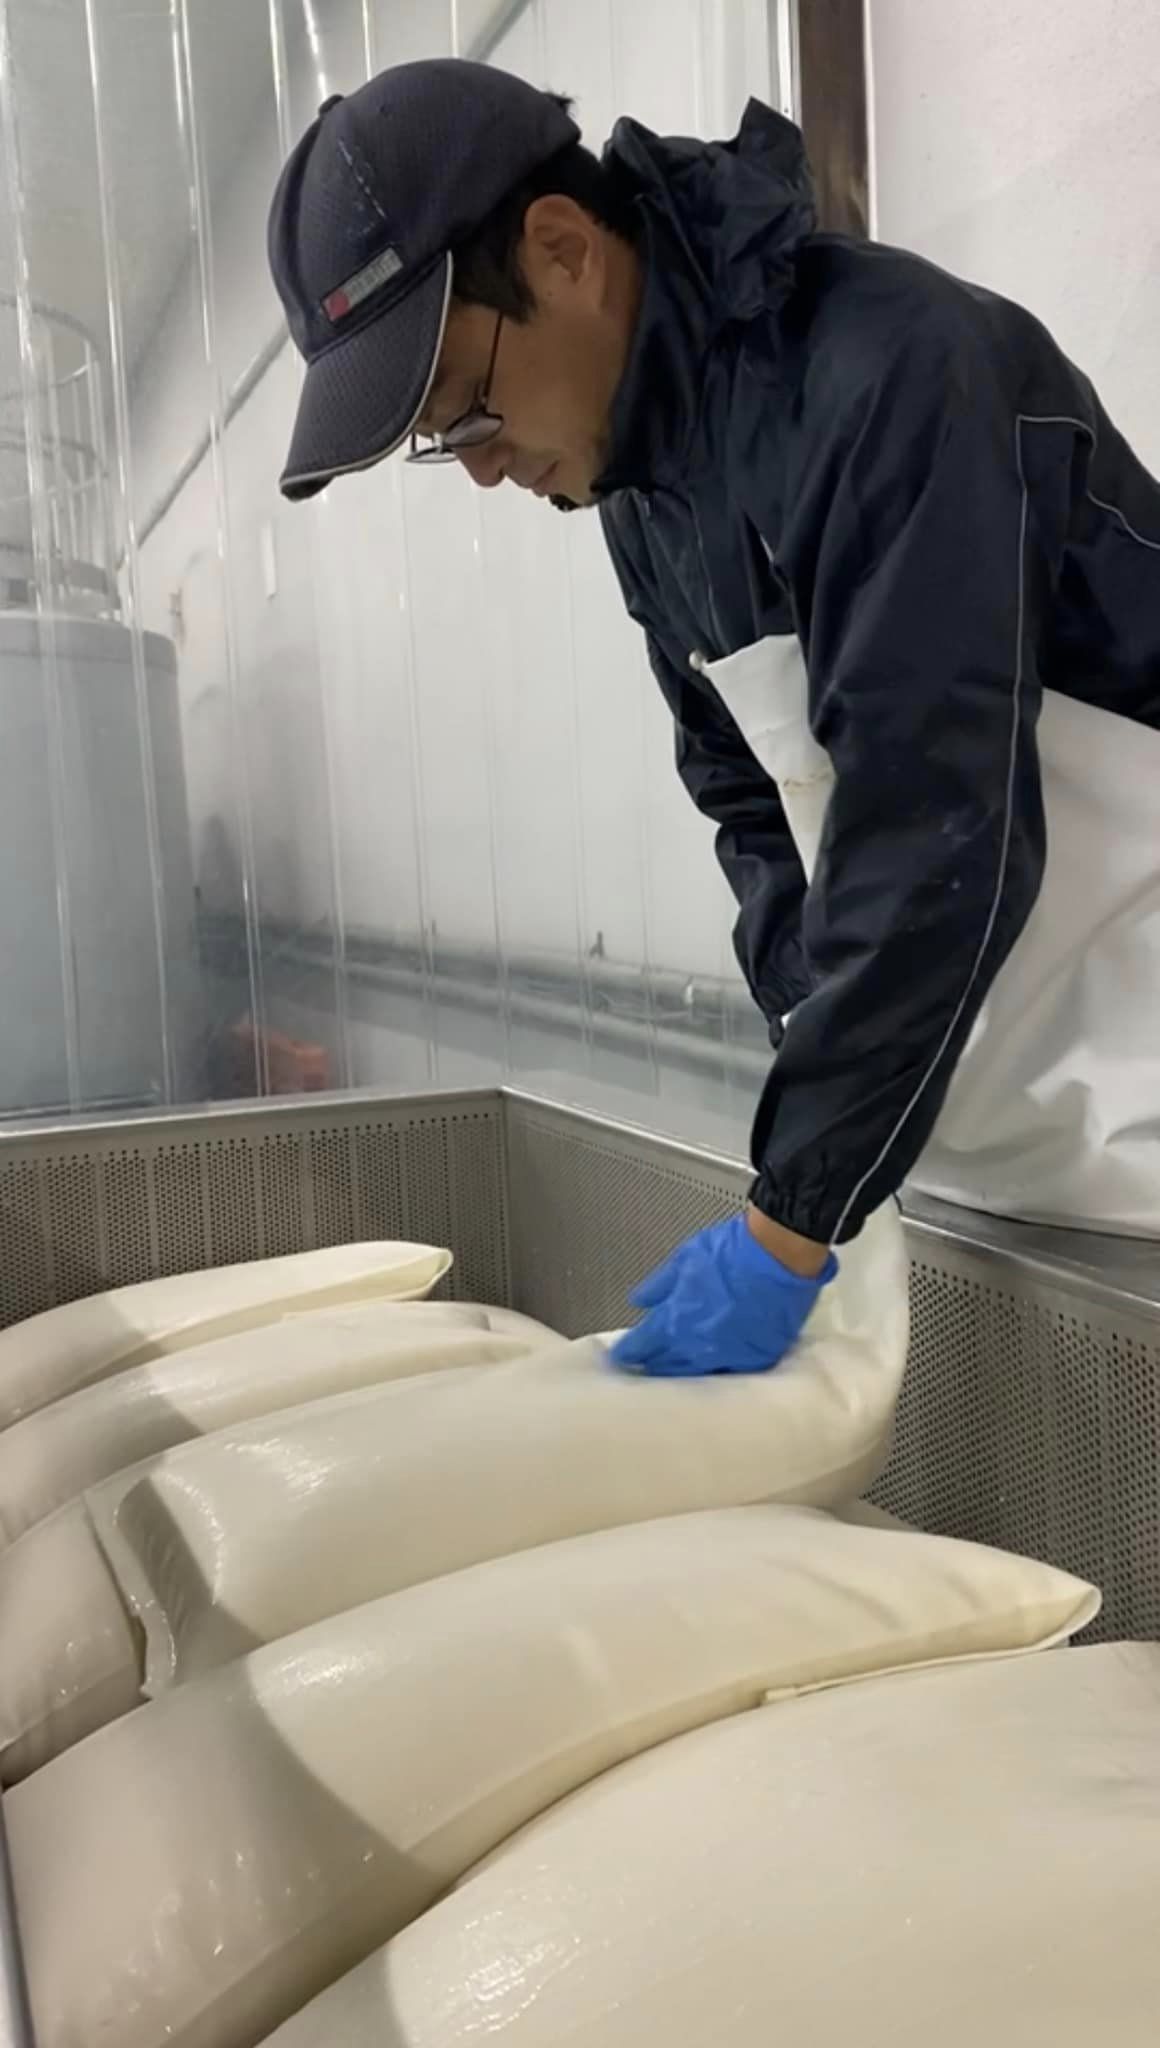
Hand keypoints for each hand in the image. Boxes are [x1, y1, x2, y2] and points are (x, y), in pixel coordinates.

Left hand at [609, 1211, 837, 1377]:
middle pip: (666, 1366)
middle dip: (652, 1365)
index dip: (629, 1352)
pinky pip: (730, 1373)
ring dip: (683, 1372)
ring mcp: (729, 1358)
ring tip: (674, 1372)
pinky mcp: (757, 1360)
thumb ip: (659, 1285)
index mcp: (675, 1321)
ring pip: (697, 1375)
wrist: (780, 1255)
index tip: (621, 1355)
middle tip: (644, 1366)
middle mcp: (698, 1347)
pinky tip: (711, 1368)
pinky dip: (718, 1370)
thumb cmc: (732, 1252)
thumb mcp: (685, 1260)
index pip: (642, 1346)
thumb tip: (637, 1301)